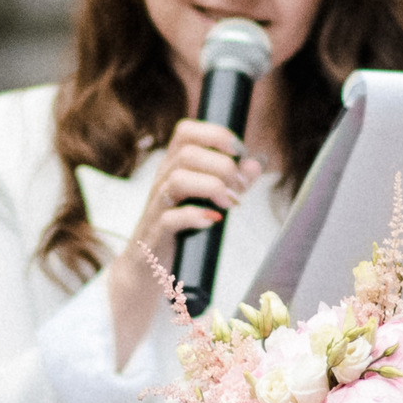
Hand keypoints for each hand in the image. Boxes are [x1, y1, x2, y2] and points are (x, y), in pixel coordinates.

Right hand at [106, 118, 264, 362]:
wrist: (146, 270)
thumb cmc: (179, 230)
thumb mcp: (205, 200)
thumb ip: (231, 181)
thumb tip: (255, 164)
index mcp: (172, 167)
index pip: (185, 132)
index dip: (214, 134)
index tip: (239, 152)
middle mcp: (161, 181)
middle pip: (186, 153)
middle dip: (222, 166)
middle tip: (240, 189)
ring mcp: (156, 208)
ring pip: (176, 180)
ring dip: (211, 187)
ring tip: (230, 204)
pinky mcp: (154, 235)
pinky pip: (168, 219)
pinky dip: (193, 216)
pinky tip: (211, 220)